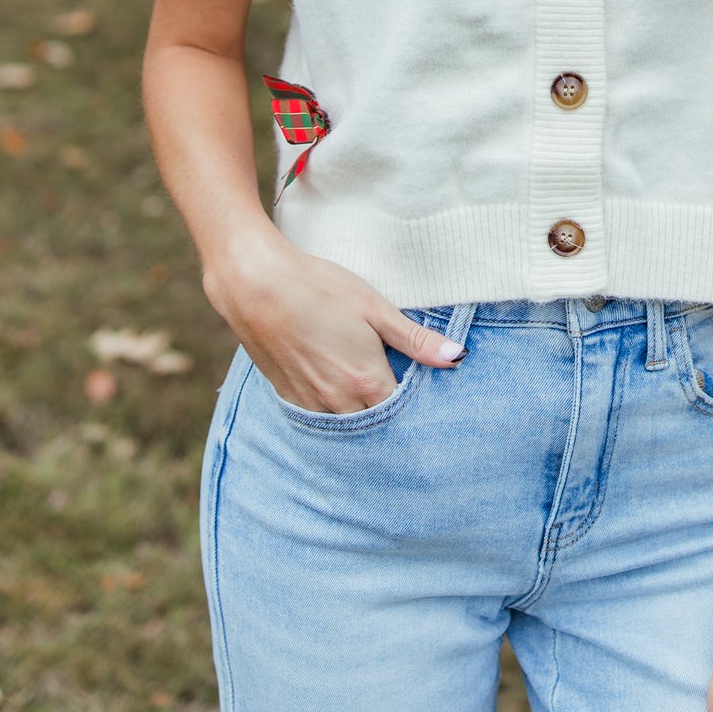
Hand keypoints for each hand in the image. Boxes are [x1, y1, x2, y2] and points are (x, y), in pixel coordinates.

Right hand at [203, 226, 464, 412]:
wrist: (255, 285)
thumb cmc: (319, 289)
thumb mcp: (374, 308)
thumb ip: (416, 339)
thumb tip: (457, 357)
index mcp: (367, 381)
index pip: (404, 414)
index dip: (418, 410)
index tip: (430, 404)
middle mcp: (339, 402)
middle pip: (376, 426)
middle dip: (391, 420)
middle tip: (405, 409)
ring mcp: (310, 403)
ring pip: (346, 426)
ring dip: (361, 418)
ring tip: (372, 401)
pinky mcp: (287, 396)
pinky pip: (319, 418)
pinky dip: (334, 413)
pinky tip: (338, 393)